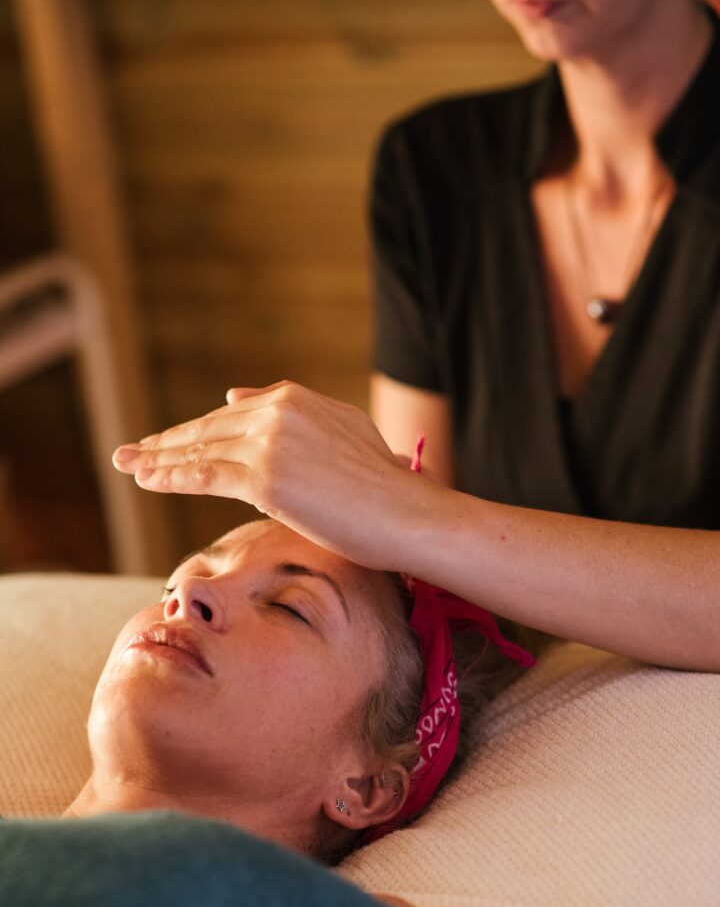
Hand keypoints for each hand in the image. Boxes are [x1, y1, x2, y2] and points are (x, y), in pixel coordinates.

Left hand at [112, 382, 430, 569]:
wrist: (405, 512)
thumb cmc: (381, 485)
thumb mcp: (339, 431)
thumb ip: (290, 412)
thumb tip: (234, 394)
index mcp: (294, 398)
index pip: (230, 415)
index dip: (194, 431)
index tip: (165, 443)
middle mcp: (278, 411)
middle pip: (207, 429)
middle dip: (164, 443)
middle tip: (128, 453)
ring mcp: (269, 443)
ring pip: (200, 450)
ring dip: (157, 460)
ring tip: (127, 466)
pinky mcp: (264, 478)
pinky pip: (204, 476)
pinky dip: (170, 477)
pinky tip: (146, 480)